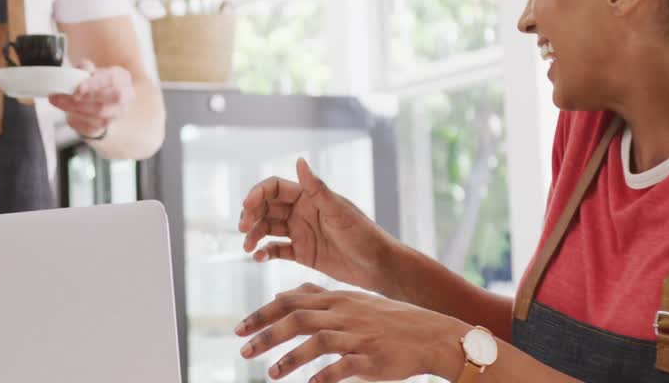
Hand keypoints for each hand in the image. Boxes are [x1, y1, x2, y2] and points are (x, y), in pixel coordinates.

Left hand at [48, 60, 134, 137]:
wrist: (99, 99)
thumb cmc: (95, 82)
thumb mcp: (90, 70)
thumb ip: (85, 68)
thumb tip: (80, 70)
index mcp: (122, 78)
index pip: (111, 80)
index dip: (94, 85)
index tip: (78, 90)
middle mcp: (125, 97)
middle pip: (107, 102)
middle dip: (83, 101)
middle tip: (63, 97)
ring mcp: (117, 114)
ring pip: (98, 116)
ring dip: (75, 110)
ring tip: (58, 102)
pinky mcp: (106, 127)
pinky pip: (91, 127)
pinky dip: (76, 119)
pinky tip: (67, 112)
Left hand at [237, 283, 465, 381]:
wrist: (428, 334)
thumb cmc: (385, 319)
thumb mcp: (350, 300)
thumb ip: (316, 296)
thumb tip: (283, 294)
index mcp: (336, 299)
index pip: (290, 301)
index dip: (262, 313)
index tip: (239, 328)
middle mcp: (344, 313)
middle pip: (298, 318)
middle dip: (266, 333)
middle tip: (243, 350)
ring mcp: (358, 335)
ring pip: (318, 341)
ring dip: (290, 358)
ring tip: (270, 374)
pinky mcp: (373, 357)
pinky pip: (345, 366)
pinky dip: (326, 375)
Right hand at [239, 159, 396, 294]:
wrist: (379, 266)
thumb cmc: (364, 235)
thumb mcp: (339, 211)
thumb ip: (316, 188)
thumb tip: (299, 160)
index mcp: (309, 197)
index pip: (275, 188)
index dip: (258, 194)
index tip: (247, 206)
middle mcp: (302, 212)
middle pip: (266, 208)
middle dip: (250, 215)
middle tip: (243, 229)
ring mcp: (301, 232)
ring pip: (267, 229)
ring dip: (254, 235)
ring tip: (248, 246)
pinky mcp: (303, 253)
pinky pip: (277, 250)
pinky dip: (264, 253)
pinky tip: (258, 258)